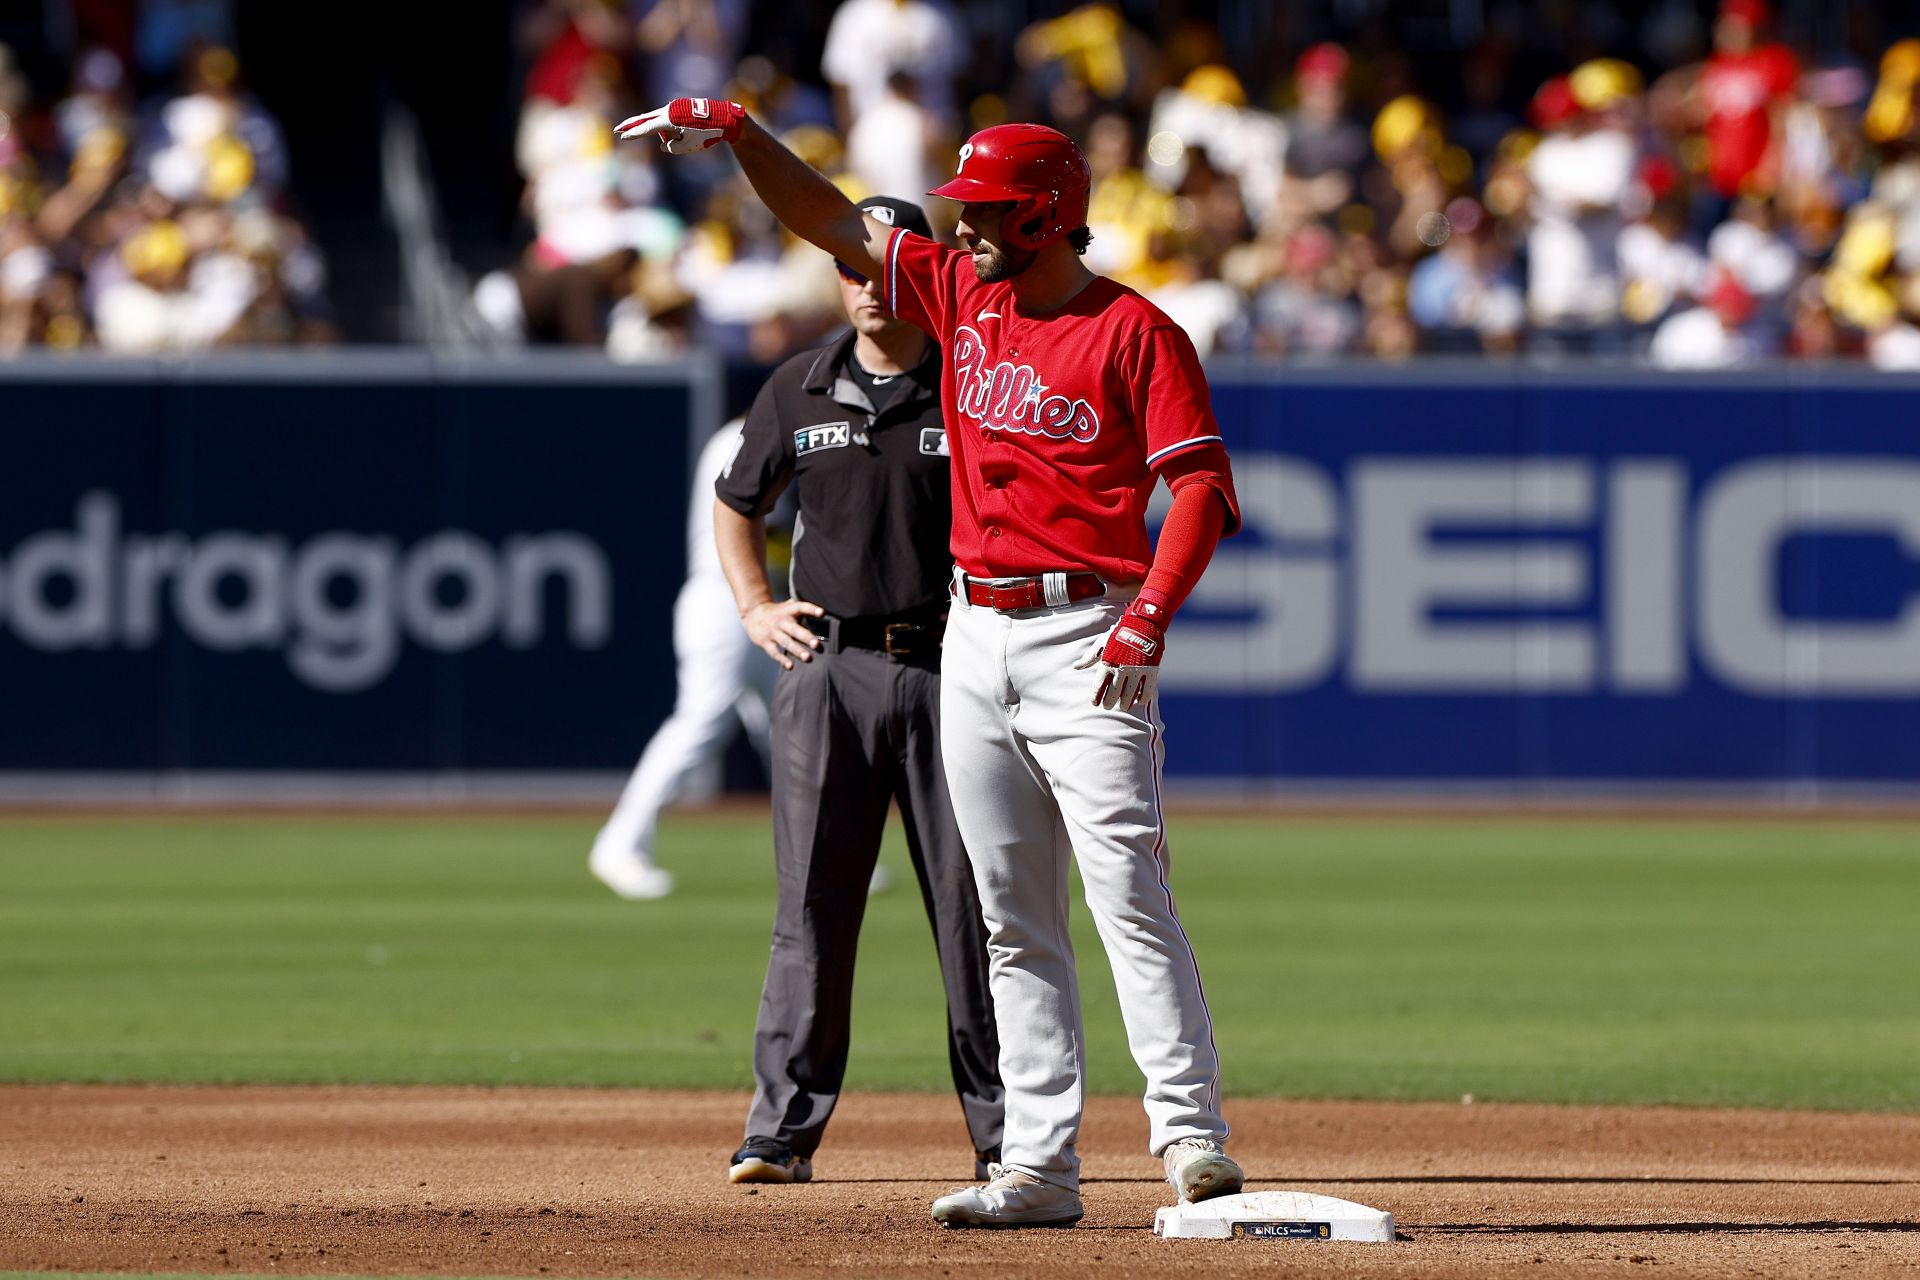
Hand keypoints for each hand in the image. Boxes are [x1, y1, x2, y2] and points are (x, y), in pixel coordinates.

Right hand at [616, 98, 746, 153]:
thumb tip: (664, 145)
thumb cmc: (708, 133)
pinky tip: (690, 133)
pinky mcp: (680, 110)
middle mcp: (670, 111)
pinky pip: (673, 124)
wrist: (726, 118)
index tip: (621, 136)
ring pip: (664, 126)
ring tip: (692, 137)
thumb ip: (672, 148)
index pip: (647, 127)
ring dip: (672, 136)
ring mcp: (675, 108)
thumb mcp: (689, 146)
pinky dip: (676, 132)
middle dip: (632, 125)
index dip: (633, 133)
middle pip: (646, 119)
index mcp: (670, 119)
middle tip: (617, 130)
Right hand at [742, 598, 823, 668]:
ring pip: (786, 642)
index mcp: (789, 610)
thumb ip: (802, 608)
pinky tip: (790, 666)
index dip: (811, 609)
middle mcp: (781, 621)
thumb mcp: (788, 606)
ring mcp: (772, 632)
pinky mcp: (765, 642)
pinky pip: (774, 652)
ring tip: (808, 658)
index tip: (822, 613)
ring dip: (797, 650)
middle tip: (817, 645)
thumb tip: (824, 610)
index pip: (801, 607)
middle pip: (795, 629)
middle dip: (806, 637)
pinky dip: (782, 659)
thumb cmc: (778, 612)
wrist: (752, 614)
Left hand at [1073, 598, 1166, 710]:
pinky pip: (1146, 690)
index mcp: (1108, 662)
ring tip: (1122, 706)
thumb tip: (1075, 667)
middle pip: (1113, 694)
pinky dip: (1141, 698)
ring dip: (1125, 704)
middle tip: (1107, 706)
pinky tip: (1138, 701)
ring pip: (1129, 695)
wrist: (1143, 623)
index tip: (1095, 703)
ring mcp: (1137, 670)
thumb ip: (1089, 657)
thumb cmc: (1119, 634)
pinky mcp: (1151, 670)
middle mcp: (1121, 668)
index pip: (1099, 686)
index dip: (1096, 696)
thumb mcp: (1102, 643)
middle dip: (1109, 702)